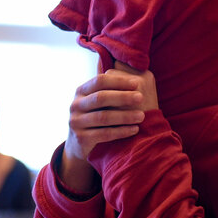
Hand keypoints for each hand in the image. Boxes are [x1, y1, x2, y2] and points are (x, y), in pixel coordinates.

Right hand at [60, 61, 156, 192]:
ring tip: (141, 116)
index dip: (118, 81)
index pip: (99, 81)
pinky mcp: (81, 138)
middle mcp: (76, 104)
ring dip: (124, 116)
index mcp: (81, 91)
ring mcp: (76, 122)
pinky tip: (134, 129)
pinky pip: (104, 134)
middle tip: (141, 97)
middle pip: (100, 97)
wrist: (80, 143)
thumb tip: (135, 74)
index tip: (137, 83)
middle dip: (123, 97)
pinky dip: (121, 131)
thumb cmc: (97, 116)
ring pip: (103, 117)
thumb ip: (111, 88)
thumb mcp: (99, 101)